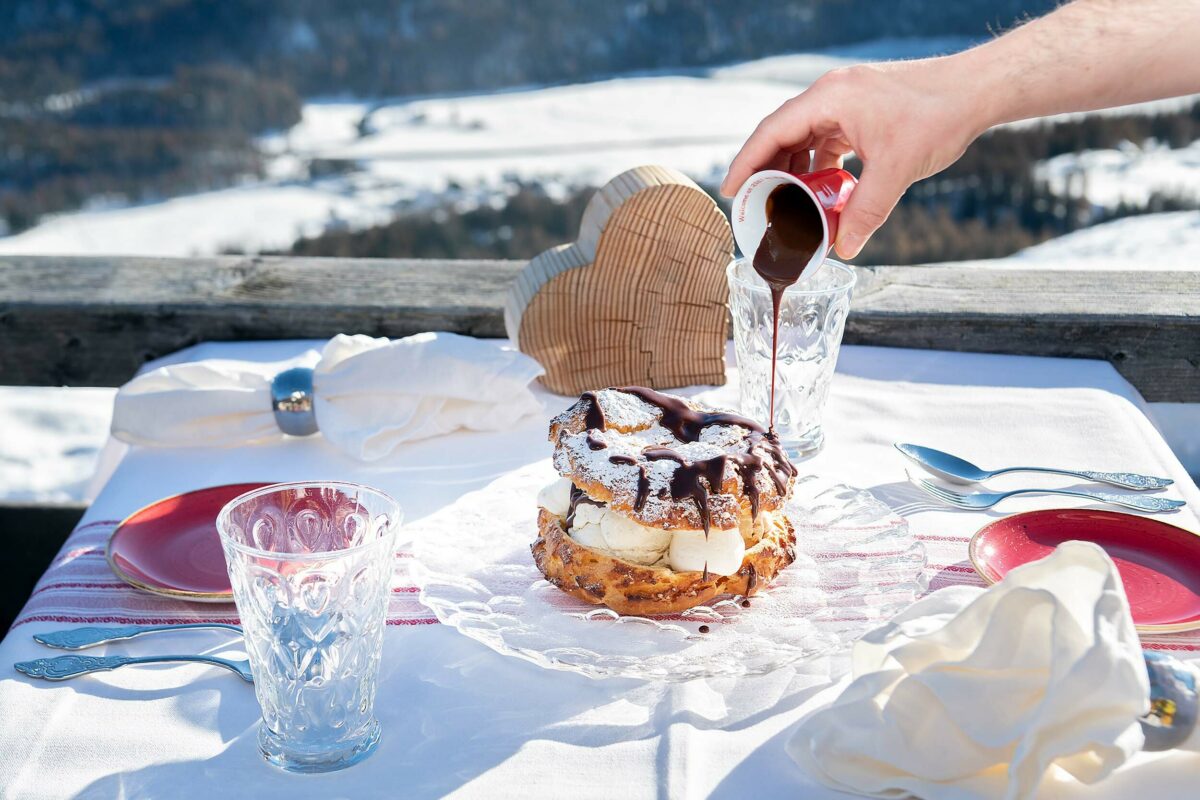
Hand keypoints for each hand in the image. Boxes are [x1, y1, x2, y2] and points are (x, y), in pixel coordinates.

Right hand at [720, 60, 984, 258]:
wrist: (976, 89)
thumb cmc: (938, 116)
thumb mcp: (895, 170)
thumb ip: (865, 212)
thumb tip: (844, 249)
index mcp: (829, 98)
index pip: (771, 132)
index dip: (746, 163)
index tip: (730, 191)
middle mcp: (832, 94)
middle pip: (783, 134)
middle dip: (767, 171)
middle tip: (754, 205)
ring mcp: (847, 100)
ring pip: (806, 137)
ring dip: (795, 170)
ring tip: (786, 203)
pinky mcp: (863, 109)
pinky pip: (828, 138)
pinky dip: (820, 165)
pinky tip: (824, 190)